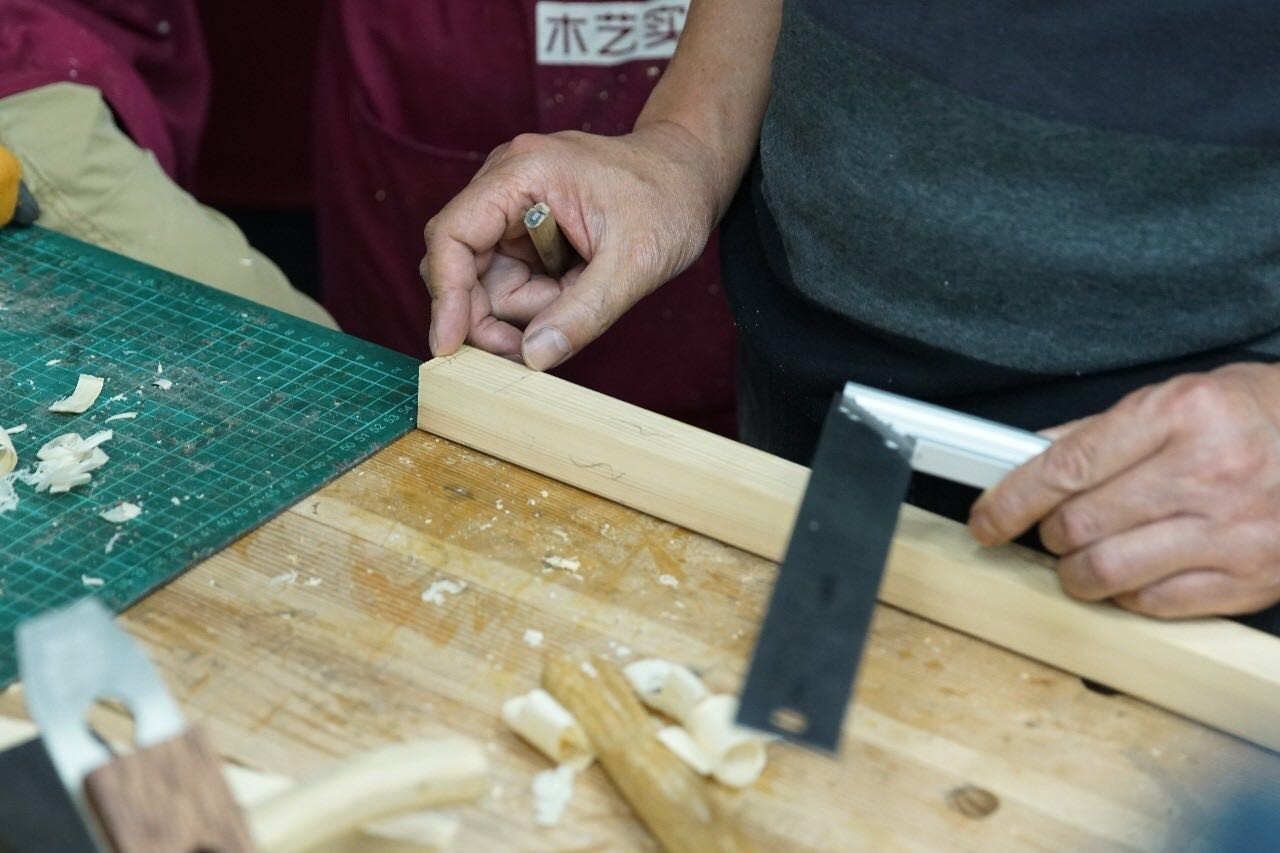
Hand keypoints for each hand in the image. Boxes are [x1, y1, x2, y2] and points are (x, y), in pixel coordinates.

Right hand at [421, 122, 719, 369]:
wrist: (690, 173)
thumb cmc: (670, 198)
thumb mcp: (636, 263)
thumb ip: (584, 312)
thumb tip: (533, 357)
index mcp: (522, 173)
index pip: (452, 236)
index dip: (445, 296)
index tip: (447, 347)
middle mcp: (505, 184)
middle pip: (463, 267)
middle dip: (494, 314)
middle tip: (535, 345)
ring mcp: (512, 207)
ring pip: (490, 282)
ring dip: (530, 307)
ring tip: (583, 292)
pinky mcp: (524, 230)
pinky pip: (513, 281)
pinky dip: (540, 300)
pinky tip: (577, 287)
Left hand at [968, 364, 1279, 617]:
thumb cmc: (1258, 418)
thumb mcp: (1179, 398)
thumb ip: (1098, 432)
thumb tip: (1024, 458)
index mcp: (1181, 414)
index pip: (1065, 467)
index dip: (1009, 500)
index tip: (986, 519)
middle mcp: (1206, 472)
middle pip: (1078, 525)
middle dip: (1047, 534)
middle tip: (1053, 529)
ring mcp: (1231, 532)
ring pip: (1106, 573)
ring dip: (1076, 572)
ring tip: (1085, 555)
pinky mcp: (1248, 579)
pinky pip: (1152, 604)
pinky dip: (1124, 595)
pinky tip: (1133, 572)